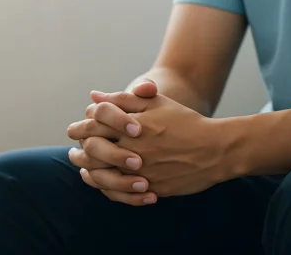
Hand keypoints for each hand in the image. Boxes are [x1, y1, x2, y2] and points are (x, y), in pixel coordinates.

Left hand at [70, 88, 227, 199]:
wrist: (216, 149)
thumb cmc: (184, 121)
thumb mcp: (156, 103)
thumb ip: (123, 99)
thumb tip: (94, 96)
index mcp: (131, 125)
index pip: (93, 125)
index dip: (80, 127)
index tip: (74, 131)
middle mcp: (133, 148)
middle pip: (93, 151)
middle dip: (79, 152)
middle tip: (74, 153)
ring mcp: (142, 170)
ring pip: (103, 175)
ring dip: (89, 172)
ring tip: (83, 169)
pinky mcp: (151, 187)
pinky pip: (122, 193)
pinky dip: (108, 189)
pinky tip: (103, 184)